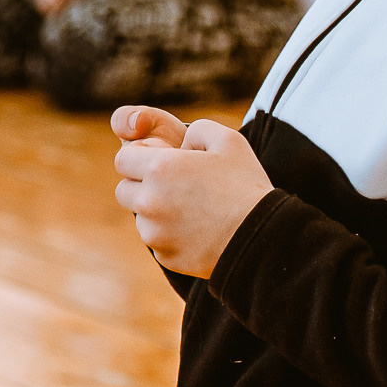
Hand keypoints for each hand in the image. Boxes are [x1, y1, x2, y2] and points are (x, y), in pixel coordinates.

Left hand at [112, 107, 272, 277]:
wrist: (262, 237)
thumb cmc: (246, 186)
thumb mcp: (229, 140)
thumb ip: (197, 130)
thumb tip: (182, 141)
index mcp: (160, 169)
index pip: (123, 160)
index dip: (140, 158)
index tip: (160, 161)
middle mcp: (149, 202)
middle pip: (124, 190)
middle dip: (142, 185)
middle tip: (172, 186)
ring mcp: (155, 233)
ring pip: (140, 217)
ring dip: (155, 211)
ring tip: (191, 209)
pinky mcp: (165, 256)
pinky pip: (156, 241)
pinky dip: (169, 235)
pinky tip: (197, 229)